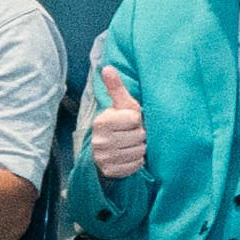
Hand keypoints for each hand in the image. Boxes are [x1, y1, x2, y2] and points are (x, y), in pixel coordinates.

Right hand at [78, 50, 144, 182]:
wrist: (106, 152)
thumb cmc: (119, 124)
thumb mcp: (119, 106)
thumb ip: (116, 88)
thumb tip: (107, 67)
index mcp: (102, 121)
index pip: (134, 118)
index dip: (136, 120)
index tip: (129, 121)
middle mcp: (99, 140)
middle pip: (139, 136)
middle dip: (139, 135)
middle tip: (130, 135)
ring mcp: (104, 158)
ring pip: (139, 151)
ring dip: (139, 149)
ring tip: (130, 145)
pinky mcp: (110, 171)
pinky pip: (136, 165)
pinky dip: (136, 161)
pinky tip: (129, 156)